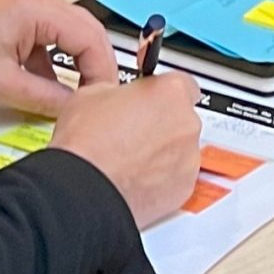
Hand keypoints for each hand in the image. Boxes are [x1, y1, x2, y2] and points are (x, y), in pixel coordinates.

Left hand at [0, 0, 117, 114]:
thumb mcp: (2, 84)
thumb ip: (46, 98)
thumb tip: (74, 109)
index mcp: (40, 9)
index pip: (93, 39)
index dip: (103, 73)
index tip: (103, 99)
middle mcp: (41, 0)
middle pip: (89, 33)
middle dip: (96, 68)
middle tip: (97, 100)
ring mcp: (32, 6)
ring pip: (73, 36)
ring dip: (77, 64)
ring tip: (77, 95)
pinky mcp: (22, 16)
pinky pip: (53, 38)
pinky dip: (57, 61)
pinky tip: (50, 85)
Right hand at [49, 71, 205, 225]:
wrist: (84, 190)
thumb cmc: (87, 144)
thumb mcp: (93, 93)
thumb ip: (119, 90)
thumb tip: (117, 96)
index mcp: (170, 93)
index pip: (183, 84)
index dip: (163, 94)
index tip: (150, 100)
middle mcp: (187, 124)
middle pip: (182, 119)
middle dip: (161, 124)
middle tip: (133, 132)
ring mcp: (188, 159)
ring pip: (180, 150)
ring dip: (162, 152)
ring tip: (129, 159)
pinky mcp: (183, 189)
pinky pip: (176, 177)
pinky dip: (161, 179)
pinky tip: (135, 178)